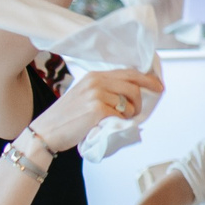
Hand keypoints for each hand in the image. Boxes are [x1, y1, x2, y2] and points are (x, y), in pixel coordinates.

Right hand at [31, 68, 161, 151]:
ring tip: (117, 121)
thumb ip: (105, 90)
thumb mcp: (85, 96)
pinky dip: (120, 123)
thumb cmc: (66, 118)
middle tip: (137, 113)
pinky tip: (108, 125)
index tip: (159, 86)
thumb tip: (132, 94)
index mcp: (94, 75)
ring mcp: (96, 94)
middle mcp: (96, 81)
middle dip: (141, 101)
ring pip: (129, 103)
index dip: (147, 79)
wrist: (45, 132)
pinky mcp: (97, 109)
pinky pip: (121, 115)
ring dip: (130, 115)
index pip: (128, 72)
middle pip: (133, 86)